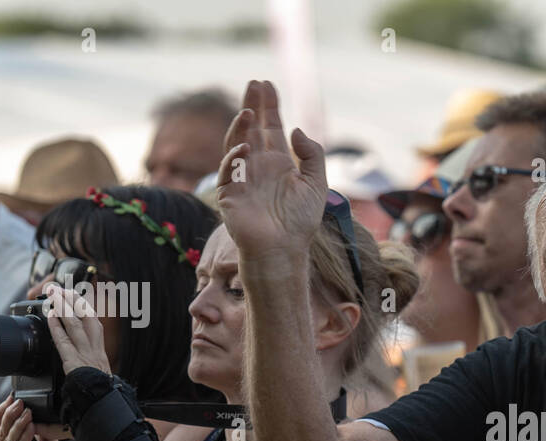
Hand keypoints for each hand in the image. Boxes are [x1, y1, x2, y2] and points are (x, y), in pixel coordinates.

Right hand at [0, 396, 71, 440]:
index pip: (1, 428)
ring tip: (26, 412)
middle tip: (20, 401)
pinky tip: (29, 429)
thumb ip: (44, 439)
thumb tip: (46, 420)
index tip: (12, 397)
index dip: (4, 412)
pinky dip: (23, 440)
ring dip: (18, 425)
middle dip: (11, 415)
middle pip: (2, 432)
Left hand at [44, 285, 110, 375]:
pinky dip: (56, 327)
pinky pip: (64, 341)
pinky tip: (50, 317)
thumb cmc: (98, 383)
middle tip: (58, 288)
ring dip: (63, 307)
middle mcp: (94, 345)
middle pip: (86, 316)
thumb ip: (87, 349)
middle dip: (72, 299)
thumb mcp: (96, 363)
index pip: (91, 318)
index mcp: (99, 344)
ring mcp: (85, 353)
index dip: (80, 303)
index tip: (70, 293)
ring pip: (75, 324)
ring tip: (53, 295)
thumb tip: (75, 338)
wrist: (102, 397)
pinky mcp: (75, 362)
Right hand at [217, 80, 329, 260]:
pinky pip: (229, 170)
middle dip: (252, 105)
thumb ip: (312, 155)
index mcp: (278, 163)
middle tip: (254, 84)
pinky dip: (235, 156)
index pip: (271, 128)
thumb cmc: (300, 222)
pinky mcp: (229, 193)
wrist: (284, 251)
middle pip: (252, 128)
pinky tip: (247, 146)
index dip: (269, 106)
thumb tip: (295, 129)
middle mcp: (258, 166)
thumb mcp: (316, 185)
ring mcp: (242, 177)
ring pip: (236, 143)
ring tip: (249, 111)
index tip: (267, 84)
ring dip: (241, 126)